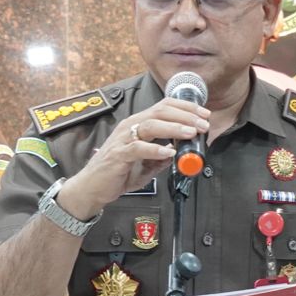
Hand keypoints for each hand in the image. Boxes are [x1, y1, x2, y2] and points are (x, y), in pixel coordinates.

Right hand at [55, 98, 210, 218]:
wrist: (91, 188)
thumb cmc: (116, 173)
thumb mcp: (145, 164)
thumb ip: (160, 157)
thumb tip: (178, 154)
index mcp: (138, 125)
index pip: (163, 107)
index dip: (186, 108)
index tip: (204, 114)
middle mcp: (130, 127)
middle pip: (160, 111)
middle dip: (185, 116)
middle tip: (203, 124)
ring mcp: (123, 139)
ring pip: (151, 125)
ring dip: (174, 128)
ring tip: (191, 133)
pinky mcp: (118, 154)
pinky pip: (138, 148)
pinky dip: (155, 149)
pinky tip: (169, 152)